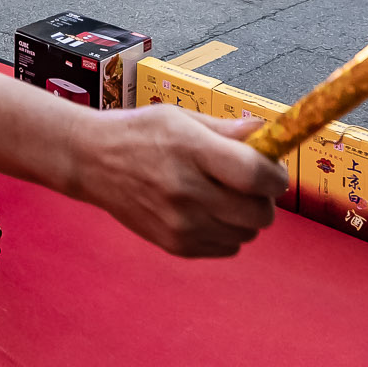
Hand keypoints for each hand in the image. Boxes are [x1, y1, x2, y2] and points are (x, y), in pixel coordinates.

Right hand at [73, 105, 283, 257]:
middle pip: (259, 214)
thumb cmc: (138, 134)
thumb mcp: (180, 118)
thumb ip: (226, 130)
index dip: (275, 176)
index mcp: (190, 151)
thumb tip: (266, 133)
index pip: (255, 176)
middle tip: (248, 184)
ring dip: (245, 217)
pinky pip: (228, 248)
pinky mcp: (175, 245)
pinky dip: (227, 232)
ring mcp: (180, 224)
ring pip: (247, 234)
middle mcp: (186, 192)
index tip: (273, 170)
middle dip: (264, 199)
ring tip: (222, 196)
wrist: (91, 162)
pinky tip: (207, 212)